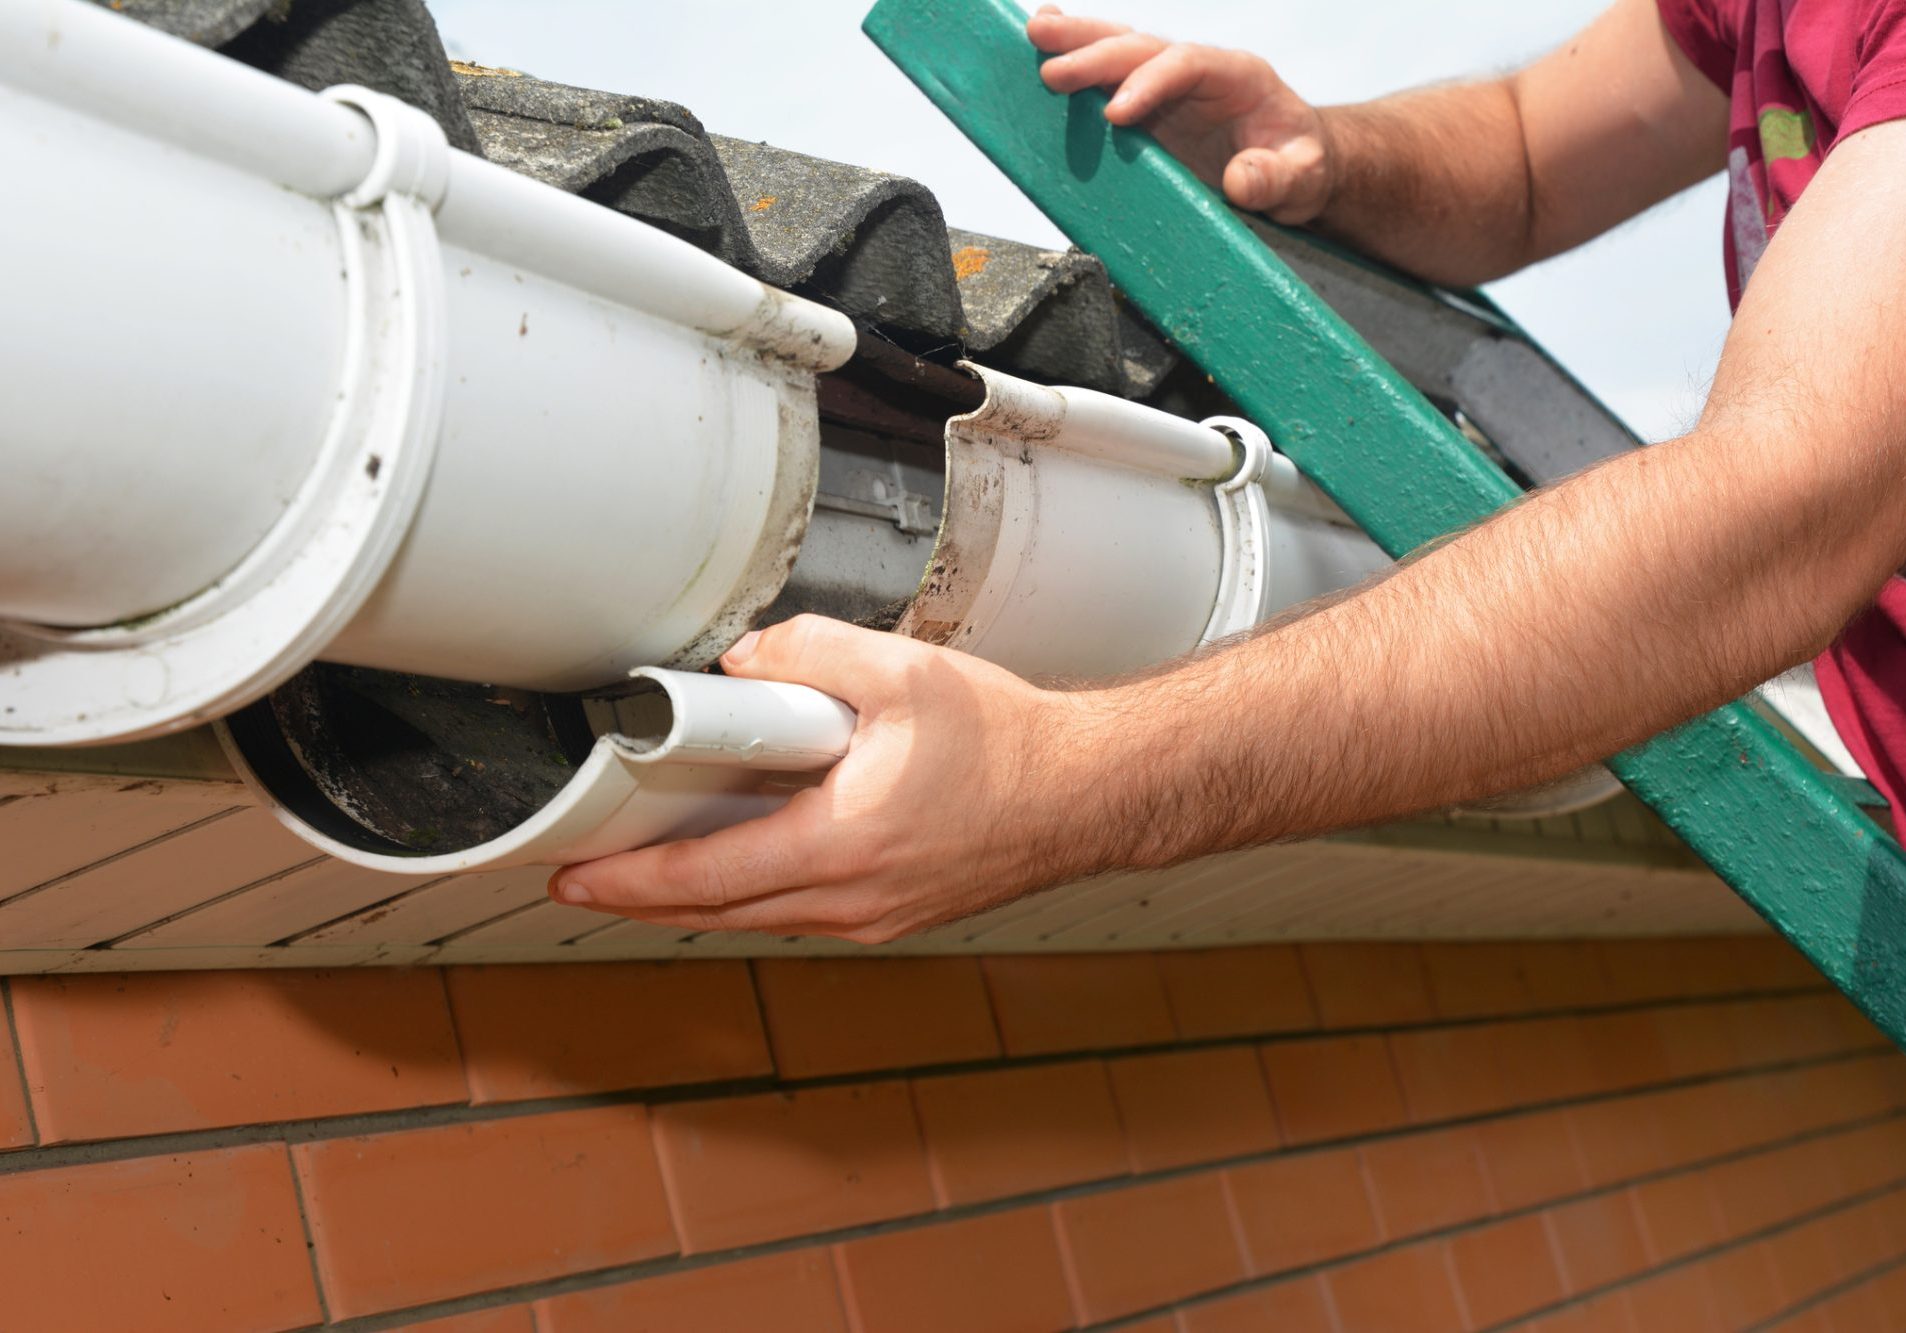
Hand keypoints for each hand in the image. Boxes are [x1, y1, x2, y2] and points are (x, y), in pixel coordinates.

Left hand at [547, 616, 1111, 942]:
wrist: (1085, 792)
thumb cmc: (1010, 744)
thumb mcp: (901, 672)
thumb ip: (808, 654)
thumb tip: (744, 662)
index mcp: (842, 845)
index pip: (706, 876)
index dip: (628, 881)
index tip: (575, 878)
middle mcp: (852, 899)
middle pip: (719, 911)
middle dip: (645, 896)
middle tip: (591, 877)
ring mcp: (874, 917)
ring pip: (759, 916)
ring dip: (701, 895)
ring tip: (654, 863)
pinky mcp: (894, 915)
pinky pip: (802, 911)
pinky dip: (757, 890)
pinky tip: (747, 855)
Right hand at [1027, 5, 1333, 222]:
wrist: (1296, 166)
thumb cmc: (1301, 166)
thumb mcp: (1302, 177)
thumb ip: (1275, 178)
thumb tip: (1241, 180)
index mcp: (1236, 75)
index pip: (1185, 65)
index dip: (1149, 83)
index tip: (1115, 114)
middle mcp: (1197, 69)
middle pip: (1143, 46)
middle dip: (1096, 53)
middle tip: (1051, 67)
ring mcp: (1169, 85)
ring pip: (1120, 48)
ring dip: (1077, 39)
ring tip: (1034, 31)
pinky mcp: (1148, 106)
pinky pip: (1109, 77)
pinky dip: (1078, 58)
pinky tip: (1043, 46)